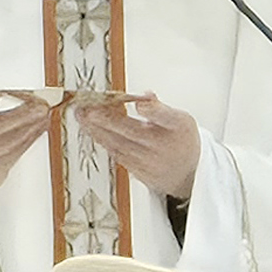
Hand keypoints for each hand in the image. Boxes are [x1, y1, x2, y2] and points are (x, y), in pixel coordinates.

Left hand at [75, 93, 200, 201]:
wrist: (190, 175)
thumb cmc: (183, 142)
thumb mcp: (181, 119)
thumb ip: (160, 108)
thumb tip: (144, 96)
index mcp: (177, 127)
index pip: (166, 117)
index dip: (153, 110)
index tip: (140, 103)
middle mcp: (163, 146)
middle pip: (132, 131)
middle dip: (106, 119)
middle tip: (86, 108)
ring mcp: (150, 162)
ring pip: (119, 144)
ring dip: (98, 130)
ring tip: (81, 116)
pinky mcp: (140, 173)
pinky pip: (118, 155)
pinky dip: (104, 142)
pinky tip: (92, 132)